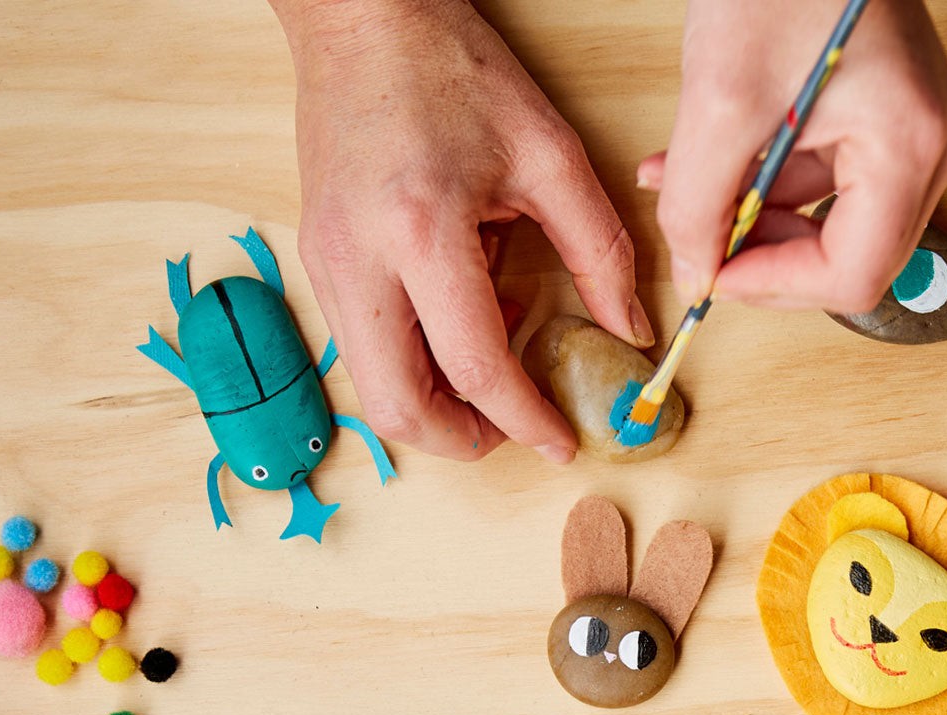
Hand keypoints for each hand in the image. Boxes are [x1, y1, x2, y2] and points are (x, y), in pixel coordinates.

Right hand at [269, 0, 652, 461]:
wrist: (362, 24)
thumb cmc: (451, 71)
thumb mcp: (548, 154)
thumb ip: (600, 250)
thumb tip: (629, 328)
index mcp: (421, 231)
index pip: (473, 367)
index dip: (525, 420)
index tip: (560, 441)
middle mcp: (359, 262)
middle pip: (397, 406)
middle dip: (460, 439)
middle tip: (510, 429)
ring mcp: (326, 266)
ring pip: (370, 386)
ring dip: (434, 402)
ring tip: (489, 365)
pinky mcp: (317, 262)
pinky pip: (362, 345)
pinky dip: (412, 360)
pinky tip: (456, 315)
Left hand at [638, 0, 946, 311]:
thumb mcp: (719, 103)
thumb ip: (699, 205)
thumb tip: (694, 274)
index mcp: (909, 147)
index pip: (851, 276)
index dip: (772, 287)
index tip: (711, 274)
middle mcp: (925, 146)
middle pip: (844, 256)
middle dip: (759, 254)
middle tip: (696, 238)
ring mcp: (905, 131)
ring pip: (821, 220)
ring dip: (743, 216)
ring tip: (675, 185)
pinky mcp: (875, 115)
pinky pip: (815, 176)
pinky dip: (752, 180)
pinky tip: (693, 165)